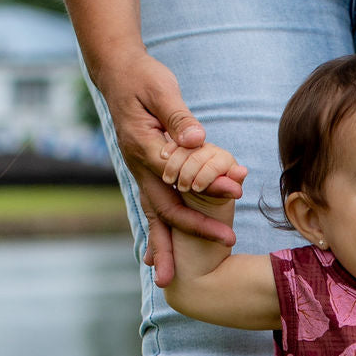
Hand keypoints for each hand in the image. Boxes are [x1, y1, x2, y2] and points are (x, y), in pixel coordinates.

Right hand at [94, 46, 237, 285]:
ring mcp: (139, 174)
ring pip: (153, 217)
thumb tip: (196, 140)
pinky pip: (152, 210)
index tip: (238, 191)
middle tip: (227, 243)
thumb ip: (178, 116)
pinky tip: (154, 259)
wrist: (117, 74)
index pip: (181, 174)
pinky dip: (154, 234)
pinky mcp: (145, 175)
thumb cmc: (143, 77)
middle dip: (194, 229)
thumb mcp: (161, 89)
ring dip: (161, 248)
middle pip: (165, 207)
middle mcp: (139, 167)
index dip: (210, 185)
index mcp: (145, 147)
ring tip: (166, 281)